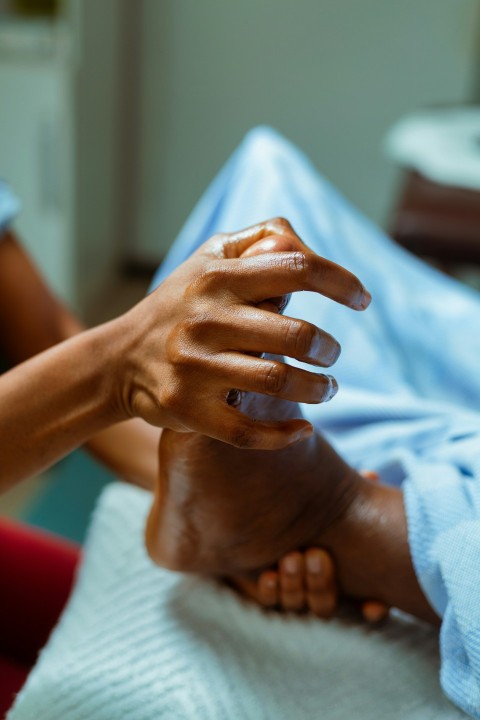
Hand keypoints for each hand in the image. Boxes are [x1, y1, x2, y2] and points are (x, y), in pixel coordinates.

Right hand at [114, 218, 369, 449]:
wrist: (119, 358)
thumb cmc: (178, 304)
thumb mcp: (208, 259)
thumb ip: (258, 241)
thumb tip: (307, 246)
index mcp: (218, 278)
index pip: (296, 269)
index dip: (340, 282)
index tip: (362, 300)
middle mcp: (206, 320)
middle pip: (296, 335)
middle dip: (328, 349)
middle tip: (332, 356)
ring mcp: (196, 368)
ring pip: (280, 382)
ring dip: (318, 389)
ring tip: (328, 388)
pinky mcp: (190, 411)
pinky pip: (249, 431)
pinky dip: (285, 435)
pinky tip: (302, 429)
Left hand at [231, 474, 389, 621]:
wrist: (257, 502)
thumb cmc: (306, 494)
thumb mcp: (329, 490)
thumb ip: (351, 488)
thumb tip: (370, 475)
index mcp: (346, 571)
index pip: (369, 604)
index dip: (374, 610)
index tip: (372, 606)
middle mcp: (318, 587)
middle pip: (325, 605)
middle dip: (321, 583)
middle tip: (316, 555)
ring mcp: (291, 589)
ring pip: (296, 604)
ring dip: (295, 585)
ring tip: (291, 558)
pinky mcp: (264, 585)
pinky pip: (267, 599)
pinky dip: (270, 590)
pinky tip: (268, 575)